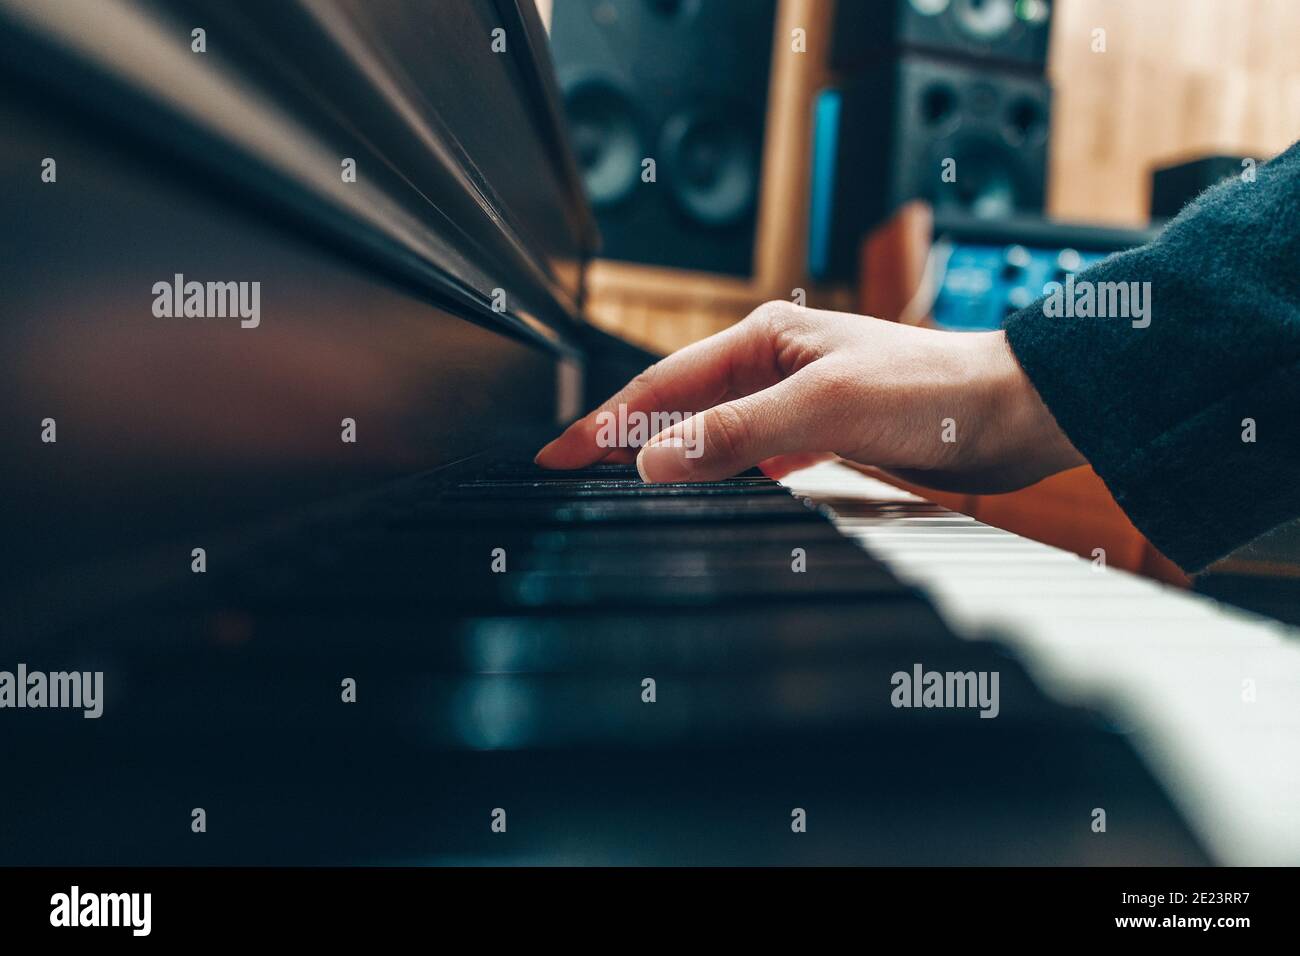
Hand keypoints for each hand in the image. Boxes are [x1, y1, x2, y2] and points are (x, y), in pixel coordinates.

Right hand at [535, 301, 1083, 493]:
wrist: (1014, 411)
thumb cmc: (934, 392)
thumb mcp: (824, 408)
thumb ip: (736, 435)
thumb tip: (654, 462)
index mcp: (764, 337)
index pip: (661, 385)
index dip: (603, 423)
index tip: (556, 455)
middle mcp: (774, 361)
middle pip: (677, 405)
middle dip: (622, 437)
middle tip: (570, 473)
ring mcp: (797, 396)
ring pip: (711, 429)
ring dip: (668, 456)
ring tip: (622, 484)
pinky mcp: (823, 429)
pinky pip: (750, 451)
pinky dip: (720, 470)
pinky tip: (711, 490)